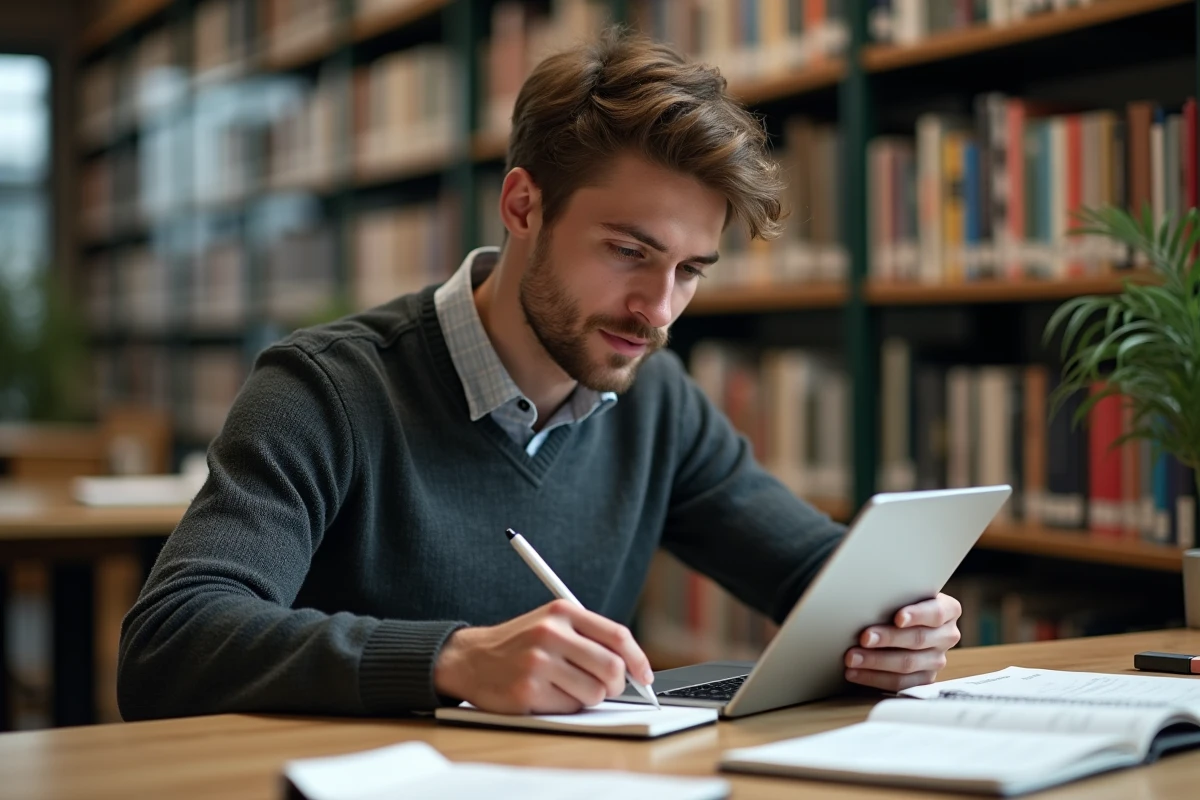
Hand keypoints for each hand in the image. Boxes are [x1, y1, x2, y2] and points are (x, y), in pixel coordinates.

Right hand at [434, 599, 654, 713]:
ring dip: (589, 696)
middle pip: (612, 667)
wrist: (470, 658)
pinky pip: (570, 707)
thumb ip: (589, 637)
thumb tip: (632, 666)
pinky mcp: (527, 690)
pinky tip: (547, 694)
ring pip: (594, 692)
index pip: (617, 635)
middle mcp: (551, 633)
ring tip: (567, 687)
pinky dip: (566, 706)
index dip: (638, 659)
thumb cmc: (520, 644)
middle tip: (607, 688)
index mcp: (562, 611)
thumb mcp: (552, 623)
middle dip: (617, 685)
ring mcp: (538, 662)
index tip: (645, 676)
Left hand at [844, 593, 961, 692]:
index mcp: (949, 610)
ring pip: (908, 664)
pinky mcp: (924, 678)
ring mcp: (937, 659)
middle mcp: (947, 635)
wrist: (908, 621)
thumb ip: (895, 595)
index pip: (936, 613)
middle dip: (888, 639)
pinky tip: (855, 673)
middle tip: (864, 638)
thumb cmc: (901, 601)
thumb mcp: (904, 592)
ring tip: (852, 658)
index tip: (897, 618)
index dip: (917, 615)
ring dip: (876, 661)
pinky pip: (900, 683)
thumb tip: (865, 598)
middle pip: (918, 639)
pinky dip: (874, 678)